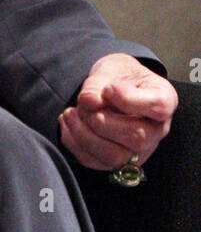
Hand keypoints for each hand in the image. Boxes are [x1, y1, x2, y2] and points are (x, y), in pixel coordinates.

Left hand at [59, 53, 176, 172]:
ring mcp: (139, 151)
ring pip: (115, 156)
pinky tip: (67, 123)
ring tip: (69, 113)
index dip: (129, 100)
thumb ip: (99, 84)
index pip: (158, 106)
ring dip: (84, 136)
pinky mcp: (117, 162)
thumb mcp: (112, 69)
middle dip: (102, 121)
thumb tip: (88, 101)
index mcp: (164, 100)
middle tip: (84, 103)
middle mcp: (157, 130)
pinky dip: (74, 143)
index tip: (108, 89)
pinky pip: (94, 162)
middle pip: (137, 138)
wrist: (113, 88)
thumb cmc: (119, 77)